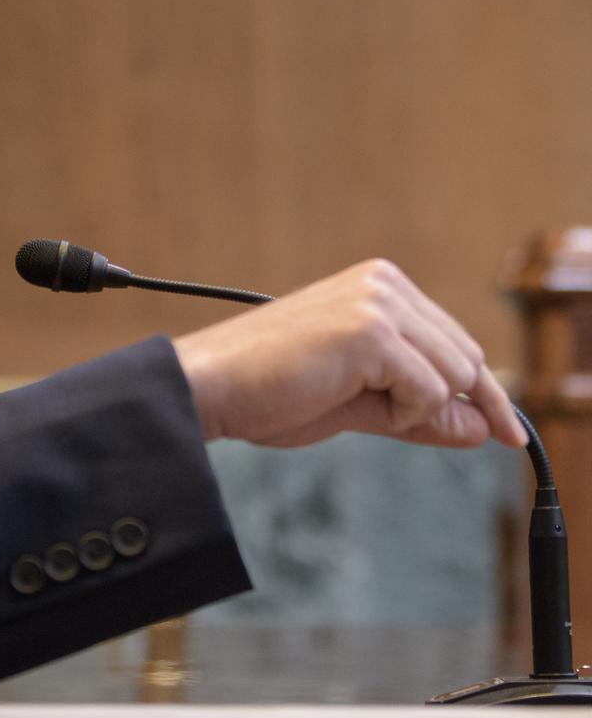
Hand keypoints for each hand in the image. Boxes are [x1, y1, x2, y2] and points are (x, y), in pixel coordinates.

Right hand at [173, 259, 526, 448]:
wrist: (210, 388)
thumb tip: (481, 427)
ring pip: (454, 376)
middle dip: (441, 405)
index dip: (484, 394)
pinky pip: (428, 391)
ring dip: (411, 409)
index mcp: (379, 286)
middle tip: (381, 420)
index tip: (507, 433)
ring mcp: (378, 302)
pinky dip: (398, 414)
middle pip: (466, 359)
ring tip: (346, 400)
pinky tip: (344, 398)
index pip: (457, 343)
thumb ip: (420, 411)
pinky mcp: (371, 331)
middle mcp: (384, 283)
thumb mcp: (359, 404)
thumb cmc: (268, 392)